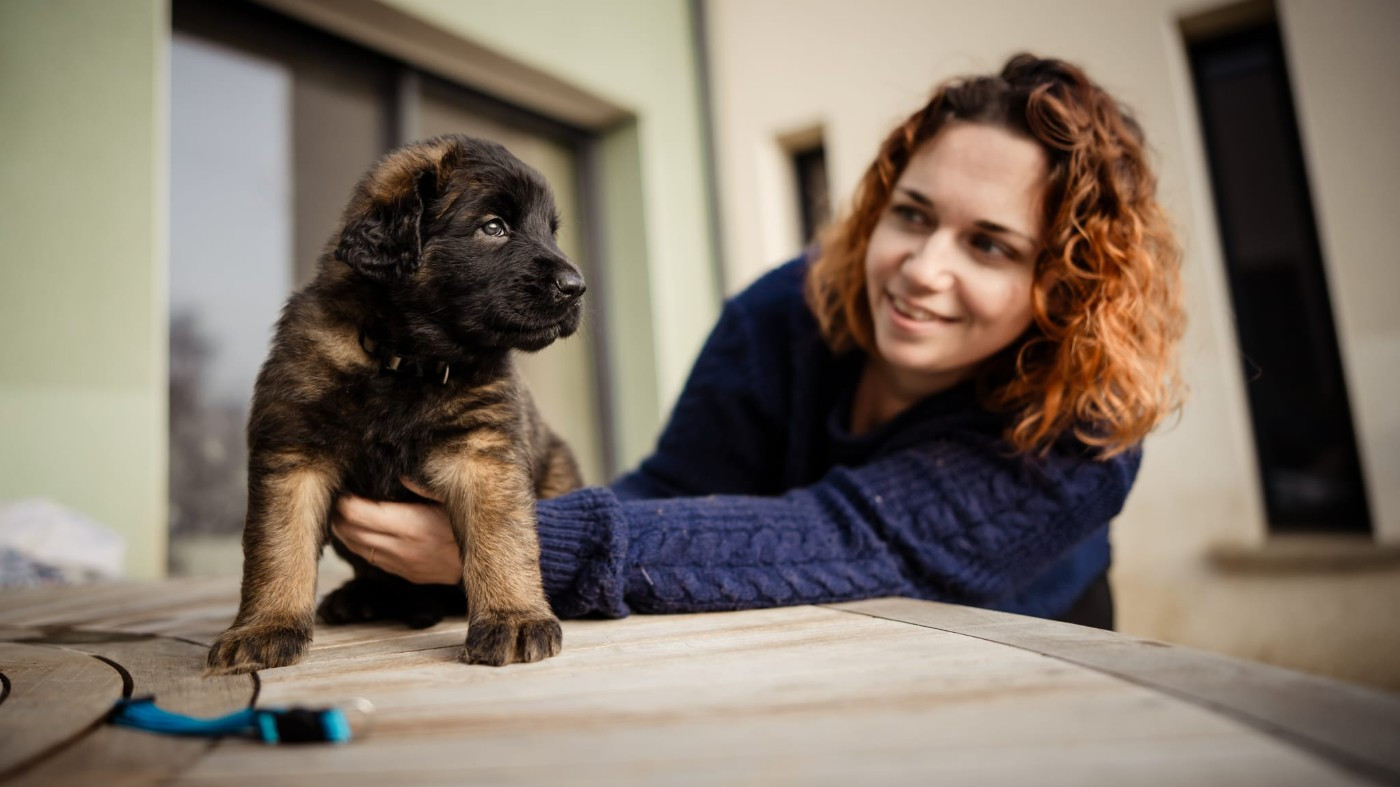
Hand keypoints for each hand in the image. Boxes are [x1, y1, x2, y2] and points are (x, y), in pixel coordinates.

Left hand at [330, 478, 462, 584]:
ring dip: (343, 531)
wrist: (487, 564)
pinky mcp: (405, 574)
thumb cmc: (470, 526)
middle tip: (335, 498)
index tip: (341, 489)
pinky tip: (357, 532)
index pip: (358, 514)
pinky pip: (370, 559)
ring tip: (340, 514)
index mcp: (412, 526)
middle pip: (350, 532)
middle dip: (337, 515)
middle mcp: (402, 548)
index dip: (343, 502)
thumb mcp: (453, 500)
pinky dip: (358, 544)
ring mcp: (401, 564)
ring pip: (356, 548)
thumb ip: (427, 487)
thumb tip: (402, 474)